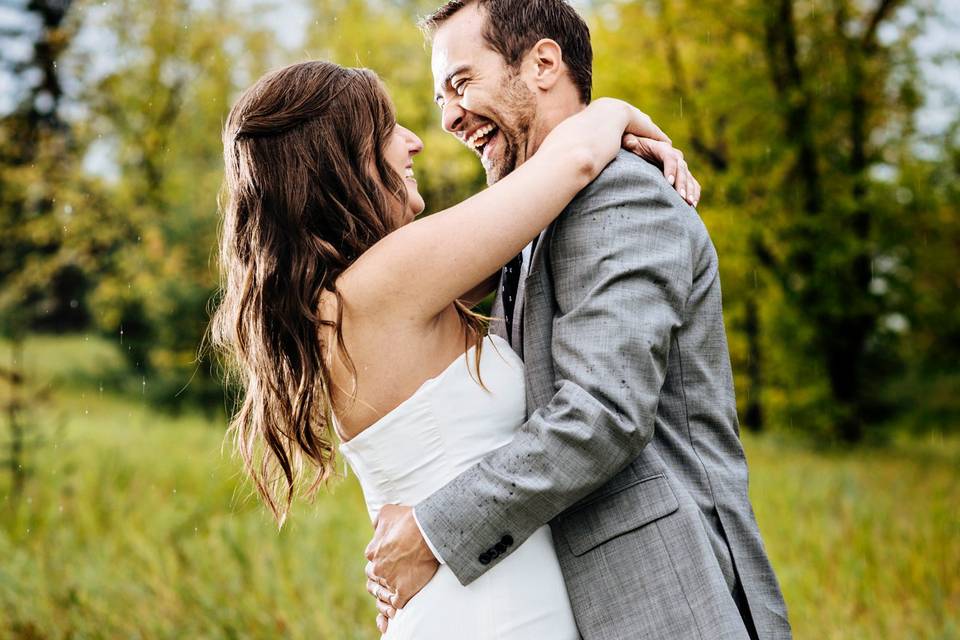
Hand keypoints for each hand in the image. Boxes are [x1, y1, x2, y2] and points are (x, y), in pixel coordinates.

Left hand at [364, 505, 439, 628]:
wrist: (427, 531)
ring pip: (384, 595)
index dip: (380, 566)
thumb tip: (375, 526)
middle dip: (381, 582)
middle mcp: (377, 568)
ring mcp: (390, 581)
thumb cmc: (409, 519)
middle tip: (392, 582)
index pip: (372, 564)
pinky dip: (397, 607)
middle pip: (375, 580)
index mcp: (372, 552)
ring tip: (394, 599)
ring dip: (387, 598)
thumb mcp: (387, 512)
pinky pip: (397, 605)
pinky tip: (401, 606)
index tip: (390, 565)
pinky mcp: (403, 591)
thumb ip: (379, 522)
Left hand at [623, 134, 700, 206]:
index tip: (669, 182)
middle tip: (681, 197)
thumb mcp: (630, 143)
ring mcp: (681, 167)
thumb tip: (630, 142)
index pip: (670, 158)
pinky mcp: (684, 176)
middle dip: (682, 184)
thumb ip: (630, 142)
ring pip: (689, 178)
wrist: (643, 151)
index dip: (670, 169)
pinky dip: (695, 193)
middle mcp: (675, 156)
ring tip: (689, 203)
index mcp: (663, 149)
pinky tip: (694, 204)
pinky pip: (693, 184)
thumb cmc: (635, 148)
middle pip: (682, 169)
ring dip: (690, 190)